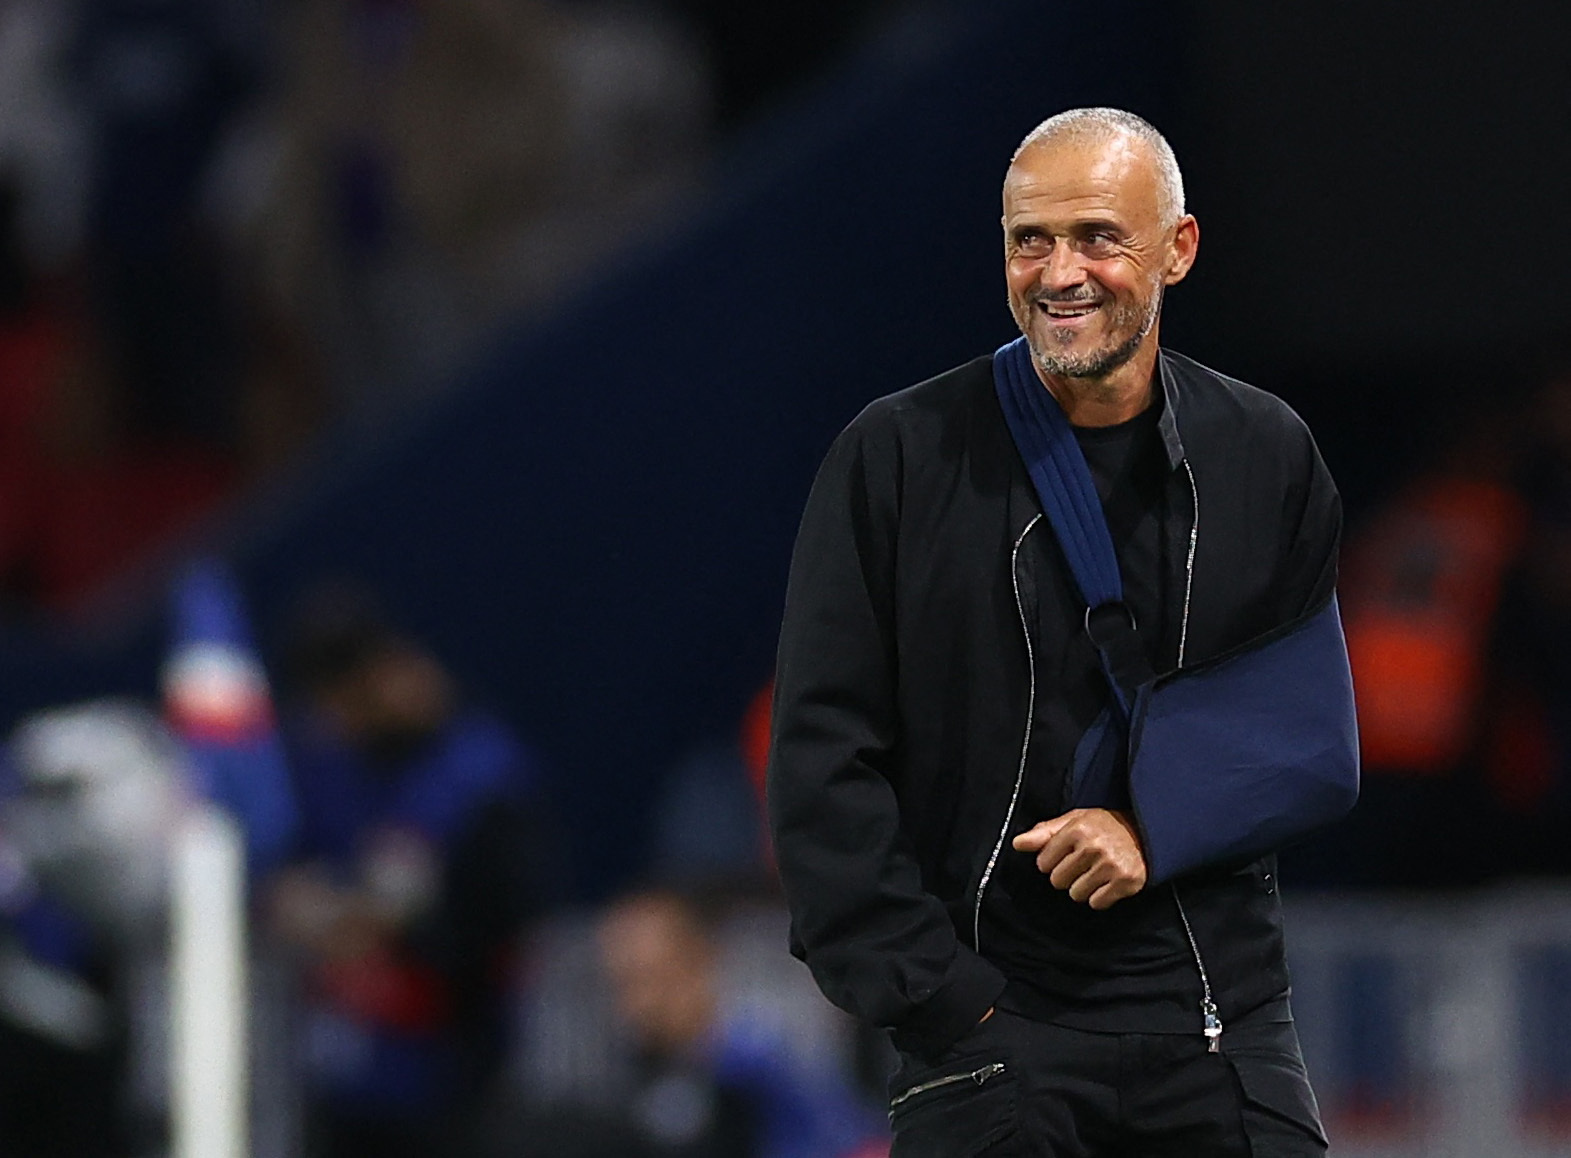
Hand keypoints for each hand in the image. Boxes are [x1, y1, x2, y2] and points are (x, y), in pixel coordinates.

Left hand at [1011, 809, 1146, 909]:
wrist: (1147, 833)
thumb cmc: (1105, 827)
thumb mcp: (1074, 820)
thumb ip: (1044, 832)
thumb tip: (1017, 843)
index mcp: (1077, 828)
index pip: (1043, 862)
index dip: (1052, 861)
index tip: (1066, 854)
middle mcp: (1093, 846)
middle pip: (1057, 881)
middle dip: (1067, 875)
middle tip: (1083, 864)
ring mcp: (1110, 865)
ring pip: (1076, 895)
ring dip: (1083, 887)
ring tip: (1096, 872)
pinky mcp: (1125, 882)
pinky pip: (1097, 903)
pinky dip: (1100, 897)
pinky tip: (1108, 882)